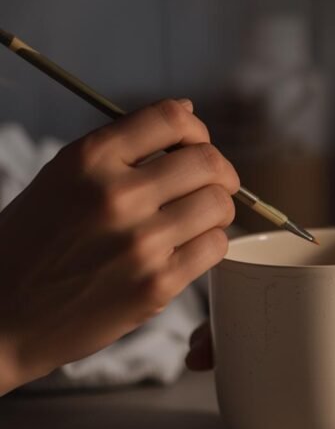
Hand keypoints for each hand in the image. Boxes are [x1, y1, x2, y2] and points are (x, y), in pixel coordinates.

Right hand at [0, 99, 238, 393]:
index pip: (171, 118)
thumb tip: (186, 112)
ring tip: (199, 220)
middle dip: (218, 172)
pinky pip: (215, 248)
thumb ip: (121, 148)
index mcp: (89, 159)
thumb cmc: (30, 246)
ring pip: (218, 205)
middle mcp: (117, 195)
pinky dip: (210, 244)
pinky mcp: (156, 285)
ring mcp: (140, 242)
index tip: (194, 145)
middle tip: (212, 186)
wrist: (2, 317)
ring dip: (218, 210)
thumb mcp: (60, 178)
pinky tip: (190, 248)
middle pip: (207, 162)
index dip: (194, 130)